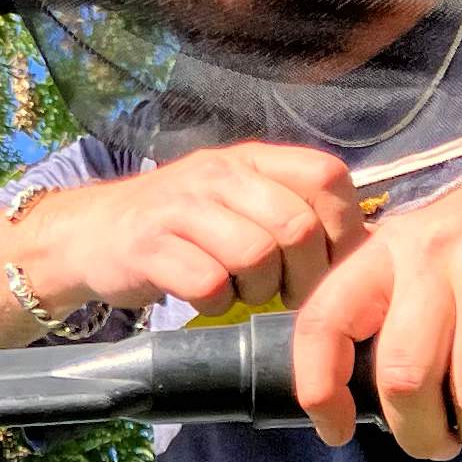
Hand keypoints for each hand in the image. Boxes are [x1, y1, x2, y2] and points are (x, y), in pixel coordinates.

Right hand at [13, 142, 365, 324]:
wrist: (93, 233)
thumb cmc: (182, 225)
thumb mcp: (238, 200)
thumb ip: (294, 209)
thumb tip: (367, 248)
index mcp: (252, 159)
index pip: (325, 176)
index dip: (344, 227)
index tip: (332, 265)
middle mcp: (218, 174)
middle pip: (295, 225)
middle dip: (304, 276)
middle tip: (288, 295)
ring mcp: (181, 208)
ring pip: (255, 255)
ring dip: (259, 289)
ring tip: (243, 292)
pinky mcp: (149, 247)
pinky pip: (208, 284)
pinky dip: (217, 302)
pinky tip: (209, 298)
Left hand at [292, 133, 461, 458]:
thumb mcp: (451, 243)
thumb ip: (406, 302)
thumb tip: (371, 390)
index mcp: (399, 245)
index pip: (327, 318)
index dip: (319, 386)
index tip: (337, 429)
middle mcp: (440, 253)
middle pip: (402, 379)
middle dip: (421, 435)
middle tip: (444, 444)